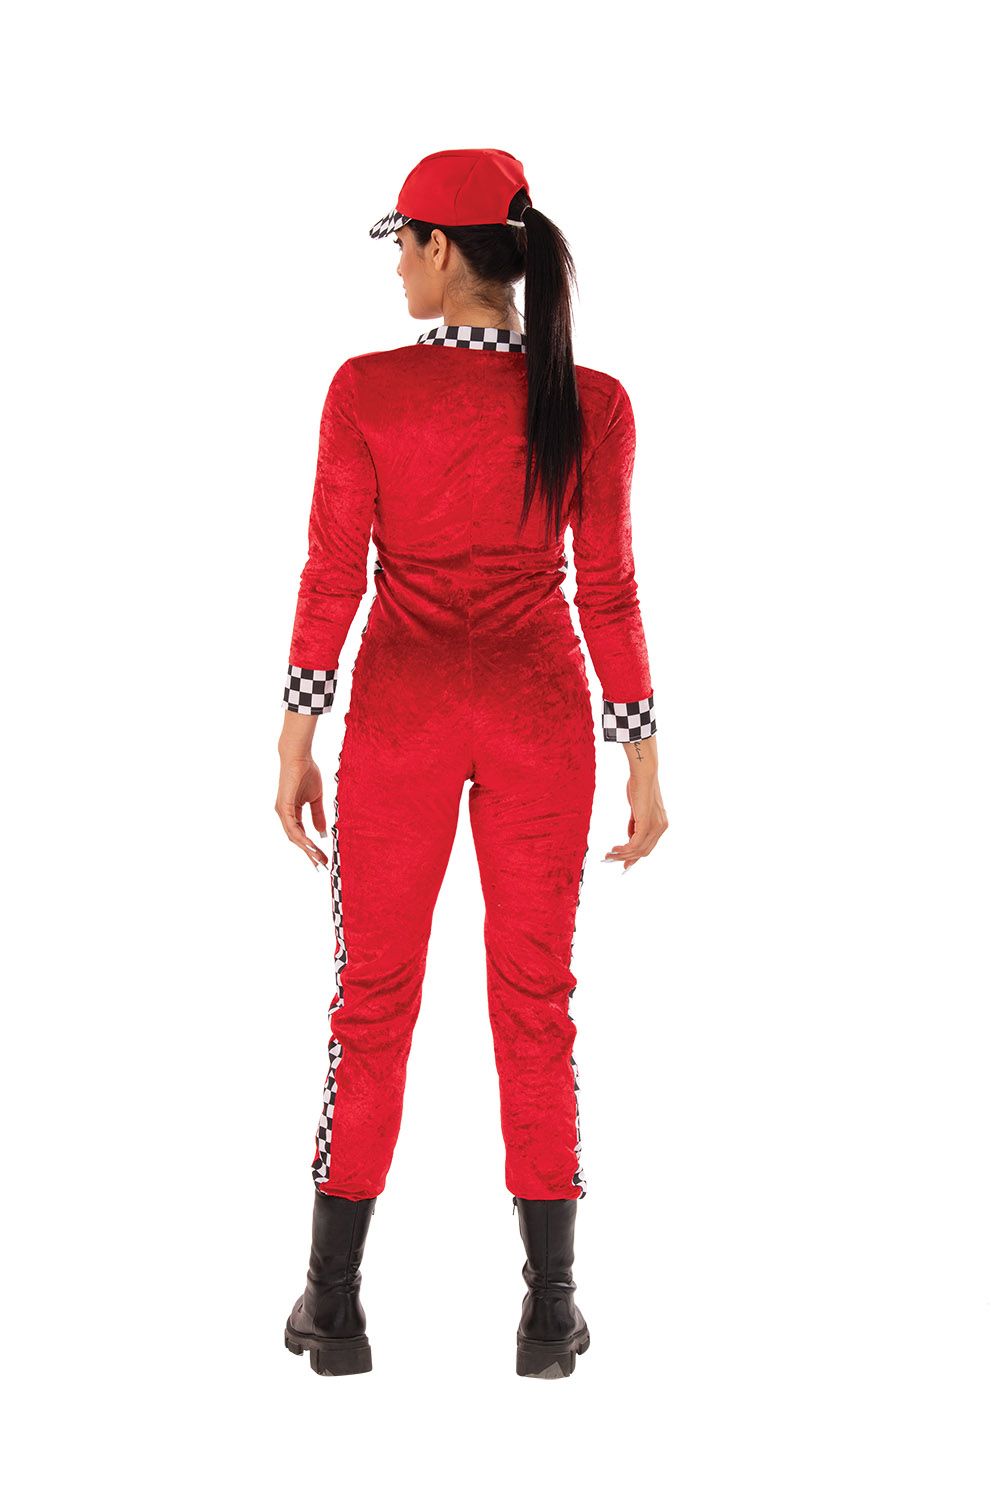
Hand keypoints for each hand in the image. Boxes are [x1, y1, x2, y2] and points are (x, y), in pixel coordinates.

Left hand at [275, 754, 329, 870]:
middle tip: (321, 865)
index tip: (322, 858)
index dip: (311, 847)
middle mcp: (285, 814)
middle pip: (297, 839)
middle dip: (309, 853)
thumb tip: (322, 833)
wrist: (299, 757)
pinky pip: (292, 827)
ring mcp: (283, 811)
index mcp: (292, 812)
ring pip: (294, 836)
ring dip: (307, 849)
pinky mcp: (283, 807)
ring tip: (318, 859)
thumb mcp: (315, 799)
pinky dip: (301, 838)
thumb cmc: (306, 773)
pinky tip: (310, 846)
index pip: (301, 834)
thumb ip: (318, 815)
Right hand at [603, 770, 668, 870]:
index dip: (636, 857)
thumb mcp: (638, 809)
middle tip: (612, 860)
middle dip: (627, 858)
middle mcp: (661, 828)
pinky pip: (635, 844)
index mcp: (661, 824)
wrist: (643, 773)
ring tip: (609, 855)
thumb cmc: (639, 787)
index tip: (624, 863)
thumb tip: (629, 837)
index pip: (649, 846)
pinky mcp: (647, 824)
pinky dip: (624, 849)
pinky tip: (614, 848)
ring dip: (622, 855)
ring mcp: (655, 826)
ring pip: (638, 850)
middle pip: (644, 851)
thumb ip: (635, 823)